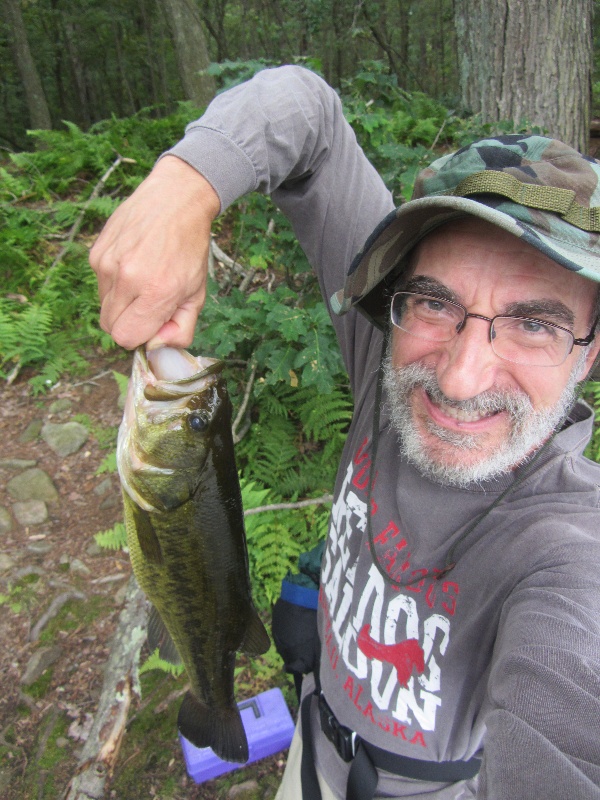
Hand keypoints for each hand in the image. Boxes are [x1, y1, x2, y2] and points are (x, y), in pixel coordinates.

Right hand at [89, 155, 220, 349]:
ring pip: (103, 307)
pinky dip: (114, 284)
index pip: (126, 338)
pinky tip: (133, 264)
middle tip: (149, 305)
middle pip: (110, 327)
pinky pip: (99, 285)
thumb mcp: (197, 294)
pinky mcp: (96, 253)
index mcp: (156, 292)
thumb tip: (156, 345)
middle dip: (129, 324)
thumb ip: (181, 329)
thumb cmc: (189, 249)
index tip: (153, 324)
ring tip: (143, 280)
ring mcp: (107, 264)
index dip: (139, 337)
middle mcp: (127, 279)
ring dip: (121, 304)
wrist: (175, 200)